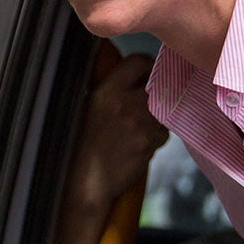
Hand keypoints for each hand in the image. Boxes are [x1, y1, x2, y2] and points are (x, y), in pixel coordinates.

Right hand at [62, 52, 166, 221]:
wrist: (85, 181)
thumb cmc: (79, 147)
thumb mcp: (86, 109)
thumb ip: (107, 92)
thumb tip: (128, 79)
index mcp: (106, 91)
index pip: (139, 61)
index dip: (146, 66)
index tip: (145, 73)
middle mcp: (126, 103)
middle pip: (157, 84)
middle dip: (155, 91)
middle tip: (146, 101)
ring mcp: (141, 123)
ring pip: (163, 109)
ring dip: (156, 116)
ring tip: (138, 128)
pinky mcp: (150, 142)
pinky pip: (163, 133)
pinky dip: (155, 137)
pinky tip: (138, 145)